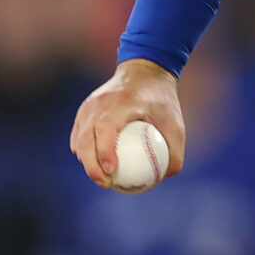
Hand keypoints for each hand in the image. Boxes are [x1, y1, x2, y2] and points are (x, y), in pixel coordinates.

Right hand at [70, 58, 186, 188]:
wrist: (144, 71)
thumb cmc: (162, 100)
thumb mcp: (176, 123)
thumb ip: (175, 151)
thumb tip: (165, 176)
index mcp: (121, 103)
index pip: (106, 129)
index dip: (105, 151)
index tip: (112, 171)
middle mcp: (99, 103)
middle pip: (86, 138)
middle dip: (91, 165)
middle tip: (105, 183)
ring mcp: (89, 105)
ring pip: (79, 138)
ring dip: (86, 160)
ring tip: (101, 178)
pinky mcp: (85, 109)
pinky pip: (79, 134)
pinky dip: (84, 150)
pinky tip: (96, 165)